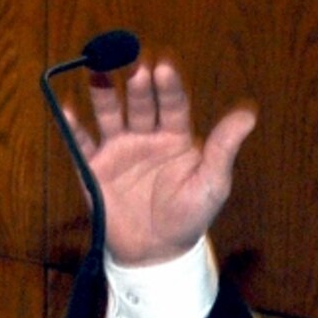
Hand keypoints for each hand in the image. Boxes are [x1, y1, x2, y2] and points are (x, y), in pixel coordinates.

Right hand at [65, 59, 256, 266]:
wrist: (157, 253)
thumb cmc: (189, 217)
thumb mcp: (213, 183)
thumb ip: (224, 148)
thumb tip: (248, 115)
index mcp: (175, 135)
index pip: (172, 104)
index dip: (168, 87)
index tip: (163, 68)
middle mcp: (145, 135)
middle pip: (139, 103)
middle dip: (136, 84)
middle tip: (133, 65)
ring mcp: (118, 149)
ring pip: (109, 114)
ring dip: (103, 93)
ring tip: (98, 70)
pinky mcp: (94, 167)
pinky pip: (81, 144)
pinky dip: (73, 127)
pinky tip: (69, 111)